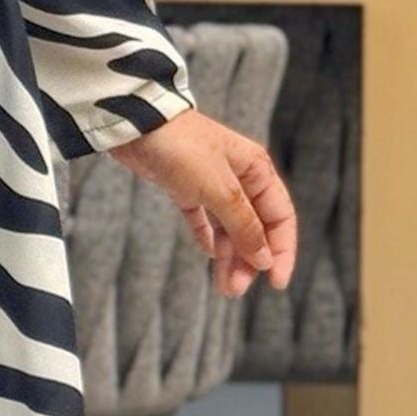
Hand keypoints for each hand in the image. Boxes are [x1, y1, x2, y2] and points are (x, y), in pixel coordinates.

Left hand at [110, 110, 296, 299]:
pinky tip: (207, 255)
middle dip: (248, 260)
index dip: (282, 251)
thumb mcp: (220, 190)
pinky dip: (206, 236)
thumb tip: (264, 258)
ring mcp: (210, 181)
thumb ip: (244, 225)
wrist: (134, 125)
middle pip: (254, 226)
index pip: (280, 217)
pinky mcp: (183, 186)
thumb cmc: (182, 148)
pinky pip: (202, 217)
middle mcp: (238, 176)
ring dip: (227, 256)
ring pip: (228, 227)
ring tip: (223, 286)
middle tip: (235, 290)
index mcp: (257, 170)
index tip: (276, 283)